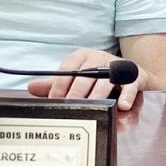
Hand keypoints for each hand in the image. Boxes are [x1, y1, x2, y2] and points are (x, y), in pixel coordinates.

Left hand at [27, 48, 146, 111]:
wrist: (133, 76)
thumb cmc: (100, 79)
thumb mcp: (78, 79)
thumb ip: (57, 84)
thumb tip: (31, 87)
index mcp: (83, 56)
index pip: (68, 68)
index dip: (59, 85)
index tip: (54, 101)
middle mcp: (100, 58)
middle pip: (85, 76)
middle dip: (77, 94)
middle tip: (71, 109)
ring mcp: (118, 66)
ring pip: (106, 81)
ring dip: (98, 97)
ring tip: (93, 109)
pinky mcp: (135, 75)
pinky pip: (130, 85)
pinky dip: (126, 95)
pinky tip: (122, 106)